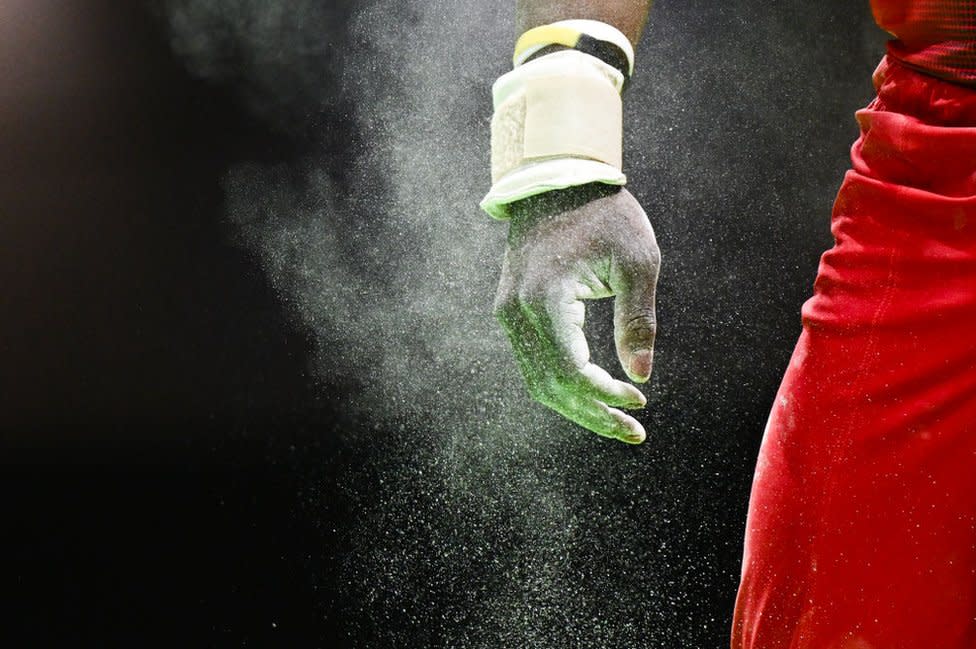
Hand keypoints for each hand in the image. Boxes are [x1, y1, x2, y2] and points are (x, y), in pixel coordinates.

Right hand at [494, 184, 659, 443]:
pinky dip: (562, 385)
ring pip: (537, 381)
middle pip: (550, 386)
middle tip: (633, 432)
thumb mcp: (637, 259)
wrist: (555, 181)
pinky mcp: (509, 312)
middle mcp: (516, 310)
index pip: (571, 369)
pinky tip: (593, 394)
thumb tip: (642, 377)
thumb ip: (638, 320)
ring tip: (617, 422)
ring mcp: (507, 312)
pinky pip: (532, 363)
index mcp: (546, 296)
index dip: (605, 395)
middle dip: (592, 414)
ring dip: (577, 406)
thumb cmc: (604, 215)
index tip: (640, 401)